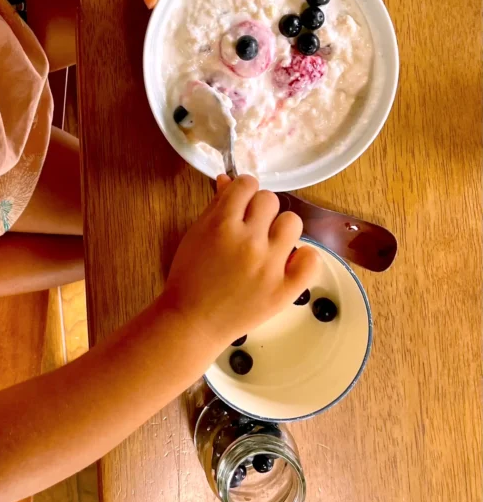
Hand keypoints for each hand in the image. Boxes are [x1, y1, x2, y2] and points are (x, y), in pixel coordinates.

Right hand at [159, 175, 317, 351]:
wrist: (193, 322)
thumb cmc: (190, 277)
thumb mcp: (196, 234)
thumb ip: (215, 205)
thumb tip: (229, 180)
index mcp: (222, 225)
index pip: (247, 184)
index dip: (243, 190)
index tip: (241, 202)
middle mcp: (249, 242)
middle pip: (270, 200)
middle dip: (259, 209)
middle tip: (251, 226)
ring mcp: (270, 266)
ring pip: (293, 222)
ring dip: (280, 229)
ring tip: (268, 244)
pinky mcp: (285, 290)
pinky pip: (312, 259)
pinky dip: (303, 257)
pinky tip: (287, 261)